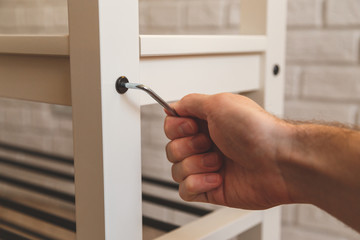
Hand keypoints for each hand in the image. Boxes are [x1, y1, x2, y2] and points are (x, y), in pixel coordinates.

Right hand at [164, 93, 292, 208]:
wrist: (280, 162)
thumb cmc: (257, 131)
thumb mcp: (219, 103)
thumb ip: (190, 102)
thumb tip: (173, 106)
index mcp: (207, 122)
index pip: (173, 125)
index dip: (176, 127)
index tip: (191, 127)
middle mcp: (207, 144)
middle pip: (172, 148)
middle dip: (188, 147)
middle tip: (209, 143)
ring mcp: (208, 167)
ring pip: (176, 170)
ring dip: (195, 165)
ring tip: (218, 162)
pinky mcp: (212, 188)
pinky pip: (186, 190)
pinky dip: (197, 183)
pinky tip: (217, 178)